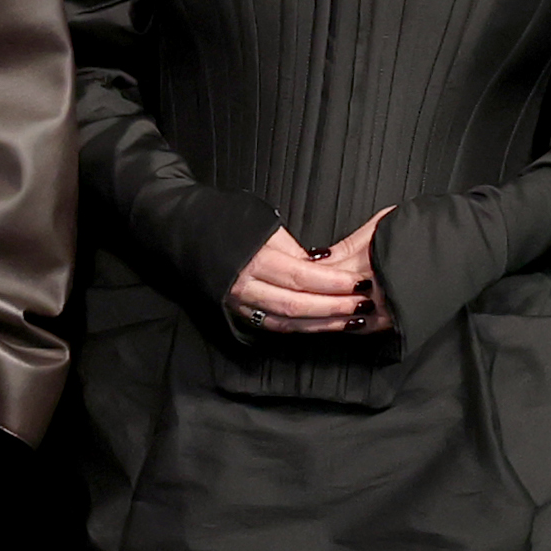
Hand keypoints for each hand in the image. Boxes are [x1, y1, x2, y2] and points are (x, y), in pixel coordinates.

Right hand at [225, 212, 393, 337]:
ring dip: (322, 324)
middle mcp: (245, 286)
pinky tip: (324, 326)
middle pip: (296, 304)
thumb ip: (294, 250)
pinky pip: (274, 326)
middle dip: (333, 307)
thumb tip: (322, 267)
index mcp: (253, 259)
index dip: (333, 282)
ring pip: (287, 322)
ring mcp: (240, 303)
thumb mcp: (265, 226)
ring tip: (351, 321)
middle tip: (362, 305)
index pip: (300, 276)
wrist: (187, 232)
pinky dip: (301, 328)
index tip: (359, 282)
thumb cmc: (229, 222)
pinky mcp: (238, 313)